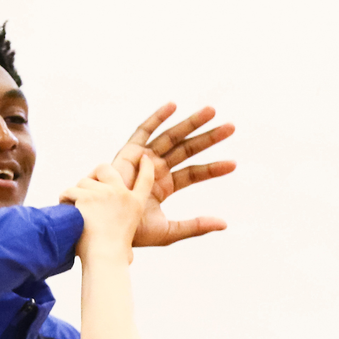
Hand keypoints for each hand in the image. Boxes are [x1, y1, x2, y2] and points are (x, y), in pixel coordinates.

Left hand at [61, 158, 155, 264]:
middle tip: (85, 190)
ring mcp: (105, 193)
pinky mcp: (87, 195)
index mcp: (136, 205)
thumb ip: (124, 244)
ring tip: (75, 213)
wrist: (105, 259)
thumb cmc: (113, 259)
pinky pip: (70, 191)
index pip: (145, 179)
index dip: (146, 166)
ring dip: (75, 195)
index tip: (144, 157)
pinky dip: (64, 200)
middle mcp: (122, 194)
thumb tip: (129, 258)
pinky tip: (67, 212)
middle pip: (105, 168)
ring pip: (83, 182)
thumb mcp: (128, 247)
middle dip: (93, 174)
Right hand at [111, 103, 235, 245]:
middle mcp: (157, 168)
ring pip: (172, 137)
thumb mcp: (169, 231)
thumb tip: (224, 224)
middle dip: (209, 138)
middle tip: (231, 127)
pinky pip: (144, 131)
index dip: (214, 168)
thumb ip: (195, 226)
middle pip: (188, 149)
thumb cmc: (131, 233)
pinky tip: (174, 105)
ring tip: (211, 111)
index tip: (234, 164)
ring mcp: (144, 158)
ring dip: (191, 123)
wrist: (104, 229)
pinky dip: (157, 118)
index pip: (195, 172)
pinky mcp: (129, 152)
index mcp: (166, 185)